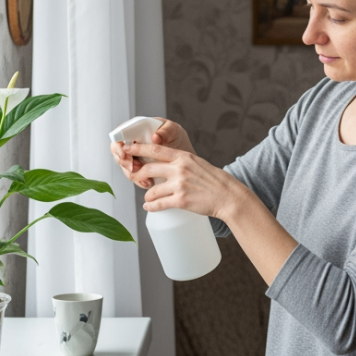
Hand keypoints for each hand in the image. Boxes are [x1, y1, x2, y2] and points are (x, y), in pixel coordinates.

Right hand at [109, 118, 194, 187]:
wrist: (184, 153)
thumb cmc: (176, 136)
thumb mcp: (174, 130)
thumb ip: (166, 131)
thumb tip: (155, 137)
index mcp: (136, 129)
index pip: (118, 135)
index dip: (118, 146)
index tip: (125, 154)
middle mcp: (132, 143)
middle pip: (118, 153)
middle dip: (125, 163)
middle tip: (135, 168)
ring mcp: (134, 157)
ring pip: (125, 167)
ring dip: (132, 174)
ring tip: (146, 177)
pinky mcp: (139, 169)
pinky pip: (134, 177)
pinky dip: (139, 181)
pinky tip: (149, 183)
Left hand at [125, 142, 244, 218]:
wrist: (228, 196)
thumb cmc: (215, 181)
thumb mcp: (198, 164)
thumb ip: (182, 163)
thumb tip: (165, 165)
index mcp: (184, 157)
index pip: (155, 150)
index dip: (138, 149)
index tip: (127, 149)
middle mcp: (180, 169)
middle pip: (148, 169)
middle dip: (137, 174)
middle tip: (133, 177)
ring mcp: (180, 185)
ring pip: (152, 190)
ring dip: (147, 194)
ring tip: (148, 197)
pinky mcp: (181, 201)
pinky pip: (159, 204)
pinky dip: (151, 206)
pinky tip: (148, 206)